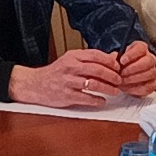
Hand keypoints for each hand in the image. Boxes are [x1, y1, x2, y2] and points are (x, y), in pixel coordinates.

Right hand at [7, 49, 122, 108]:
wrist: (35, 84)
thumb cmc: (56, 72)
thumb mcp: (71, 60)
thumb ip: (91, 59)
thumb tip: (113, 56)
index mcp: (72, 56)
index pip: (96, 55)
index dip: (110, 62)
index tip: (118, 67)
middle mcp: (70, 67)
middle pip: (98, 70)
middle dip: (112, 76)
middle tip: (119, 81)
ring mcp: (68, 81)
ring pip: (94, 84)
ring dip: (108, 88)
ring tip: (114, 91)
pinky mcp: (67, 95)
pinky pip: (87, 98)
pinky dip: (98, 100)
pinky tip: (102, 100)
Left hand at [116, 41, 155, 96]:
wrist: (122, 74)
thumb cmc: (119, 64)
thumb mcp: (115, 57)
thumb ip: (114, 58)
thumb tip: (112, 62)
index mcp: (141, 48)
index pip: (141, 48)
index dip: (132, 54)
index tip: (122, 61)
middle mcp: (150, 58)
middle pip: (149, 61)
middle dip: (134, 68)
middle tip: (122, 73)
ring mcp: (153, 71)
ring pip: (151, 73)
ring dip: (135, 78)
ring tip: (122, 81)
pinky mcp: (153, 84)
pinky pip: (149, 86)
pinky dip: (136, 88)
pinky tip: (126, 88)